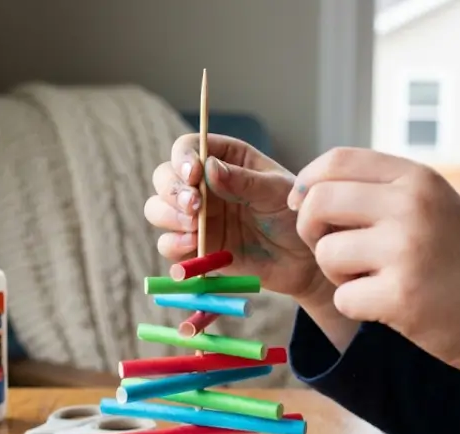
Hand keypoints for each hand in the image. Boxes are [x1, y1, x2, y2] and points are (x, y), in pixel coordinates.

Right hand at [145, 133, 330, 301]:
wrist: (301, 260)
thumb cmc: (293, 216)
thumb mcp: (276, 192)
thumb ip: (244, 181)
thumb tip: (209, 169)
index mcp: (224, 160)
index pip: (188, 148)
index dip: (183, 158)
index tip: (193, 175)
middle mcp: (204, 186)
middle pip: (164, 178)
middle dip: (172, 191)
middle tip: (193, 207)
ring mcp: (196, 218)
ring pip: (158, 210)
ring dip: (168, 217)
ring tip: (193, 229)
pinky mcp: (195, 248)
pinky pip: (169, 246)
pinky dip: (173, 247)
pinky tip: (192, 248)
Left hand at [291, 147, 459, 398]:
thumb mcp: (432, 207)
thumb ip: (379, 193)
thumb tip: (306, 192)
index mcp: (417, 179)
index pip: (337, 160)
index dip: (308, 183)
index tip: (303, 206)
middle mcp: (411, 206)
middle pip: (319, 201)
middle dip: (310, 229)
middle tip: (333, 251)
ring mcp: (406, 249)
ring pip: (325, 252)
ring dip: (337, 274)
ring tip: (373, 280)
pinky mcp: (400, 295)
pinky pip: (343, 297)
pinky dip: (356, 307)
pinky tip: (388, 306)